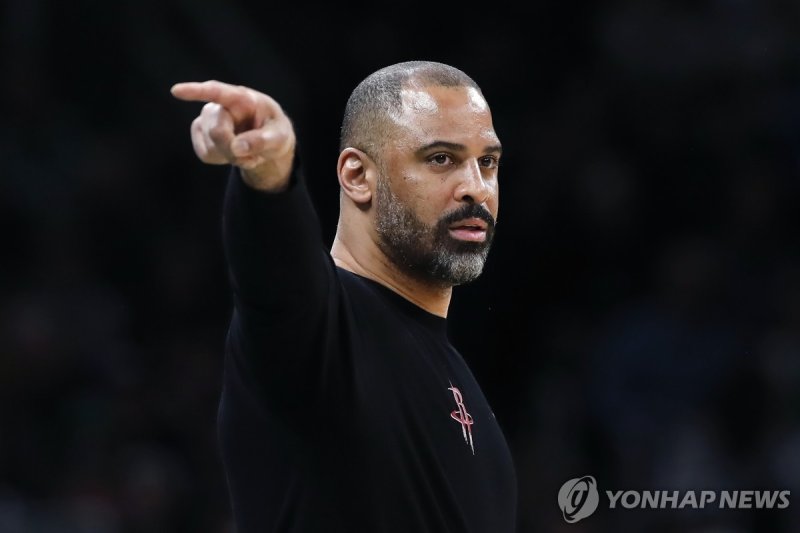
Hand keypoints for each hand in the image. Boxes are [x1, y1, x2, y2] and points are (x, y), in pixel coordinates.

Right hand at [171, 80, 295, 190]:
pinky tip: (232, 152)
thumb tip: (236, 148)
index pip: (217, 92)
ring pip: (210, 146)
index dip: (196, 92)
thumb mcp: (279, 137)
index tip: (176, 91)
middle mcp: (220, 105)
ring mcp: (207, 118)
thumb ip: (262, 141)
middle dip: (233, 150)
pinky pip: (204, 154)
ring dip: (230, 157)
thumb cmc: (275, 132)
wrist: (268, 140)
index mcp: (242, 98)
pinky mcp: (199, 132)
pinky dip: (220, 159)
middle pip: (217, 132)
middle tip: (254, 158)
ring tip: (247, 152)